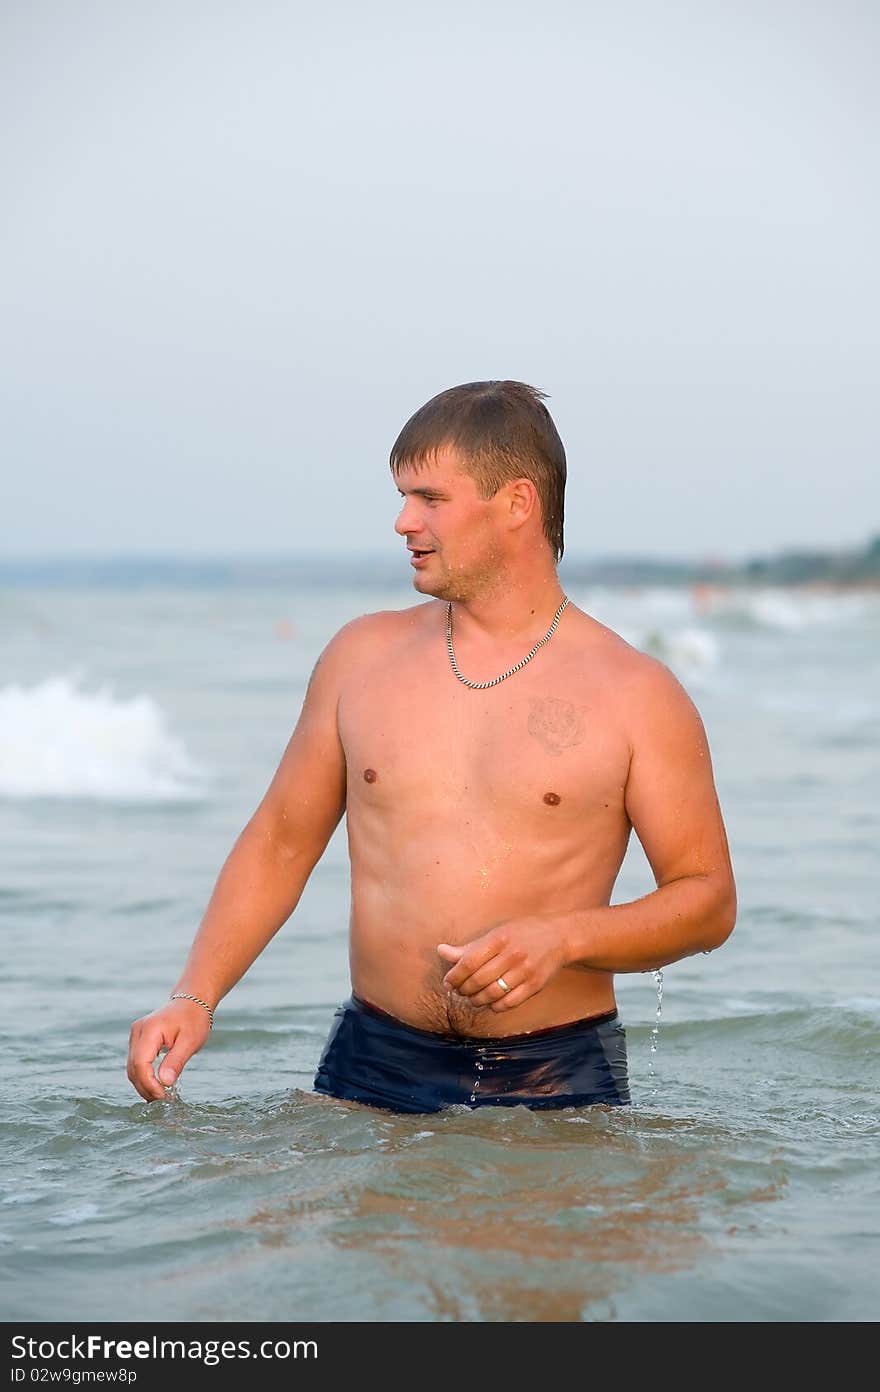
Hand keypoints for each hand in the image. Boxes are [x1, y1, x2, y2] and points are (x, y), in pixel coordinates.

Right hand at [126, 1000, 211, 1100]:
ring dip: (144, 1084)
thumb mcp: (190, 1041)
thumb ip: (176, 1061)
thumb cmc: (193, 1019)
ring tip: (161, 1096)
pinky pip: (136, 1063)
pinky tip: (156, 1086)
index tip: (163, 1096)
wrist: (191, 1002)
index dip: (149, 1084)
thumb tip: (164, 1083)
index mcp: (150, 1029)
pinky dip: (144, 1076)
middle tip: (163, 1101)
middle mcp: (138, 1032)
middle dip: (145, 1088)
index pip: (141, 1063)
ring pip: (132, 1068)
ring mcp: (136, 1035)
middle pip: (133, 1068)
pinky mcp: (138, 1040)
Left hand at [437, 917, 565, 1012]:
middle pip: (478, 980)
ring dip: (477, 1000)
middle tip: (459, 992)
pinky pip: (509, 1003)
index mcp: (499, 939)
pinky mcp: (535, 985)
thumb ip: (469, 947)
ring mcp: (525, 971)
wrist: (559, 936)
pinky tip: (491, 1002)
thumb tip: (441, 951)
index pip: (468, 963)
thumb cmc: (522, 933)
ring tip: (473, 998)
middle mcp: (512, 955)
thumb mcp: (496, 934)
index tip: (448, 982)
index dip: (454, 976)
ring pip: (492, 994)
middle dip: (464, 990)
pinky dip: (496, 1006)